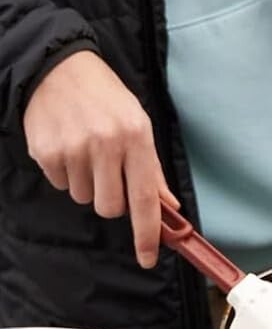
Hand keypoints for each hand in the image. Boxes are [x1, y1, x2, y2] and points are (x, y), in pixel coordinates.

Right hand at [22, 52, 179, 268]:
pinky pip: (62, 184)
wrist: (61, 71)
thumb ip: (152, 170)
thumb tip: (168, 207)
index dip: (147, 234)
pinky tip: (69, 146)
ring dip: (88, 183)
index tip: (148, 257)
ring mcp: (73, 150)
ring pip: (84, 198)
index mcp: (136, 138)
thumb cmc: (108, 100)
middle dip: (113, 200)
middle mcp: (105, 145)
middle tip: (110, 173)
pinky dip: (67, 173)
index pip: (145, 198)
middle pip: (111, 208)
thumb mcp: (140, 125)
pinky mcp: (46, 154)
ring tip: (88, 151)